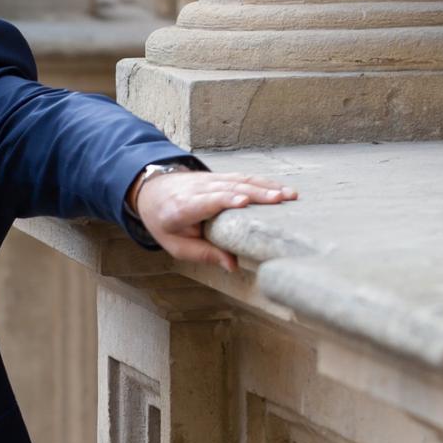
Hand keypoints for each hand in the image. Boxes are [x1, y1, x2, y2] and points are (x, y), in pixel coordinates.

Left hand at [130, 171, 297, 271]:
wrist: (152, 191)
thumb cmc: (165, 222)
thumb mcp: (176, 245)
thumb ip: (203, 254)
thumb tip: (232, 265)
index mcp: (181, 208)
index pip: (205, 201)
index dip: (224, 200)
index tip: (243, 202)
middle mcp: (197, 190)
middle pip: (228, 189)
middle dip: (256, 193)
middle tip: (280, 199)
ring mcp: (209, 180)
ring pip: (239, 180)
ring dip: (265, 186)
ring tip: (289, 195)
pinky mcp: (219, 177)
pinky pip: (242, 178)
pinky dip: (263, 182)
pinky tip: (282, 189)